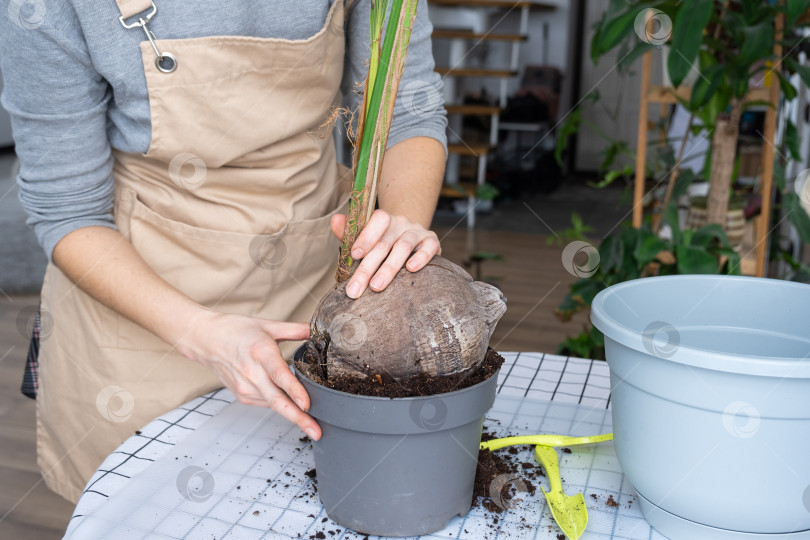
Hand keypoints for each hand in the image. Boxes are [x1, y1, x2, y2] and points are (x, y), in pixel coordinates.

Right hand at [181, 311, 320, 439]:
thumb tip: (318, 330)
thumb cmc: (236, 330)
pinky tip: (289, 401)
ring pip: (274, 405)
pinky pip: (267, 403)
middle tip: (317, 432)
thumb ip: (296, 329)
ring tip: (312, 420)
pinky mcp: (242, 395)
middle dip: (299, 418)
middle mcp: (252, 373)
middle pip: (277, 401)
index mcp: (261, 352)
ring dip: (293, 413)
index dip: (294, 391)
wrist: (205, 339)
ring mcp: (245, 387)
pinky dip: (279, 404)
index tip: (307, 404)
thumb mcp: (268, 325)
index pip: (280, 375)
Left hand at [331, 209, 440, 298]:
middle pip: (384, 243)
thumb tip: (335, 221)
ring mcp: (417, 231)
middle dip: (368, 267)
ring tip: (377, 286)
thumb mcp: (366, 238)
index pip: (377, 220)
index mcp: (384, 220)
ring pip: (403, 247)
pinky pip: (429, 247)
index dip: (366, 236)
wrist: (413, 242)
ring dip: (389, 268)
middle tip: (356, 289)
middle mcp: (401, 223)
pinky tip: (411, 269)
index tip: (355, 254)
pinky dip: (421, 258)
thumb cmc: (383, 243)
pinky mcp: (432, 241)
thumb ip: (349, 232)